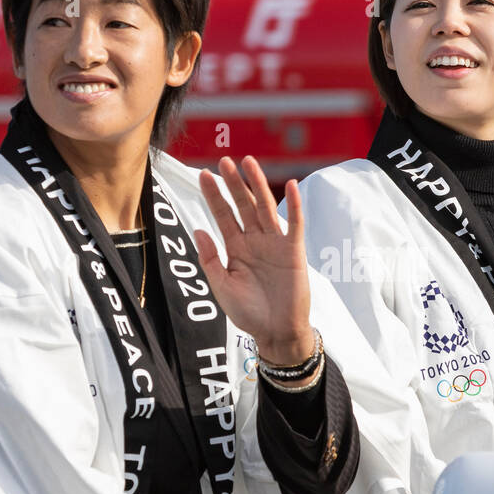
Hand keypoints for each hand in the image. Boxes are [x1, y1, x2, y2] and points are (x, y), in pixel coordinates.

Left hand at [194, 156, 312, 363]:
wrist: (275, 332)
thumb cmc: (248, 312)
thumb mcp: (221, 286)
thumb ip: (210, 259)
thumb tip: (198, 230)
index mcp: (236, 248)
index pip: (223, 215)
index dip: (214, 196)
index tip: (203, 175)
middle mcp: (255, 241)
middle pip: (243, 205)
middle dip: (234, 183)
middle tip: (224, 161)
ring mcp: (275, 244)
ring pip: (266, 208)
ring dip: (258, 185)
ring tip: (249, 163)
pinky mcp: (294, 251)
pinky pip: (295, 224)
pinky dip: (295, 205)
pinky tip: (291, 186)